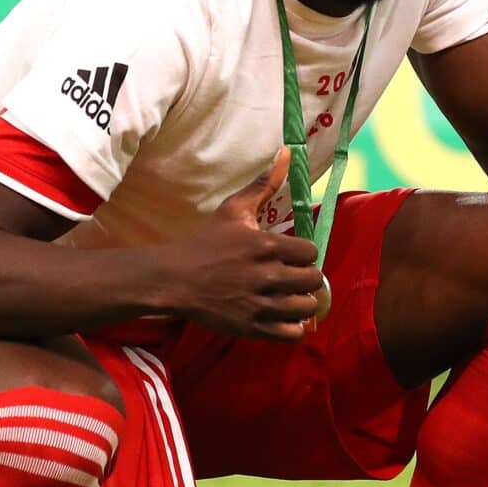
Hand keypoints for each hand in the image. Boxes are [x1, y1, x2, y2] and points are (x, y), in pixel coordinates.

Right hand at [167, 149, 325, 339]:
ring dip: (301, 302)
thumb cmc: (206, 242)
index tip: (291, 255)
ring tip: (289, 296)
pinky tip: (283, 316)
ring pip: (306, 308)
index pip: (311, 252)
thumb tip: (287, 152)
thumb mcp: (233, 210)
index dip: (303, 254)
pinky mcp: (252, 328)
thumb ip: (264, 184)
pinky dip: (293, 326)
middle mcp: (268, 276)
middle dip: (306, 278)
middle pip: (314, 281)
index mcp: (266, 246)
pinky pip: (292, 334)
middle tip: (292, 276)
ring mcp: (260, 305)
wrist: (174, 279)